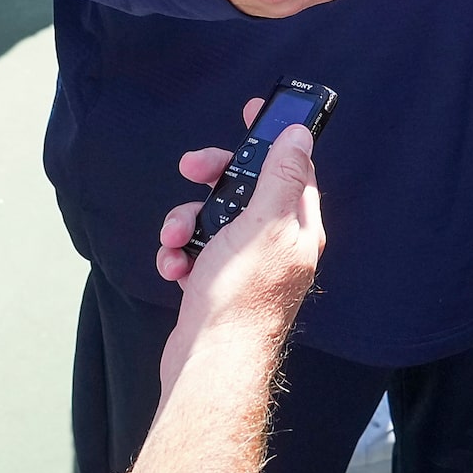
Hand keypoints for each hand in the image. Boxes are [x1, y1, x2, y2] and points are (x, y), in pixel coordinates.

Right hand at [153, 98, 324, 394]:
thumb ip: (281, 176)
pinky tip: (173, 266)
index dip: (271, 137)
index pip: (291, 167)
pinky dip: (179, 253)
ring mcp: (244, 265)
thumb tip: (300, 135)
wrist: (209, 363)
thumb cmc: (240, 297)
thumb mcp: (263, 224)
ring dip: (185, 222)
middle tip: (190, 168)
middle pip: (244, 188)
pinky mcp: (215, 284)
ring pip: (211, 219)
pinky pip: (194, 251)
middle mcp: (275, 244)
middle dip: (211, 180)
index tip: (252, 110)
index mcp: (296, 227)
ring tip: (176, 240)